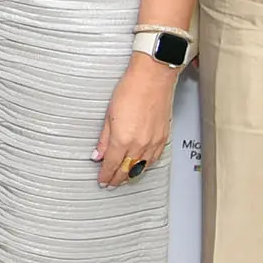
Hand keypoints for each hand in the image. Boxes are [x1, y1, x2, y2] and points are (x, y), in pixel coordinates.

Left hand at [93, 56, 175, 188]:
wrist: (153, 78)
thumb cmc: (131, 90)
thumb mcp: (109, 115)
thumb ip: (104, 139)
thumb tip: (98, 153)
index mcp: (122, 139)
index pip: (112, 165)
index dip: (106, 175)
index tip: (102, 180)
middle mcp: (139, 144)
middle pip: (126, 170)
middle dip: (117, 179)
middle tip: (111, 183)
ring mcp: (153, 142)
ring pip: (141, 167)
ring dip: (131, 174)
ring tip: (124, 178)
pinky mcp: (163, 137)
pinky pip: (154, 158)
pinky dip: (146, 165)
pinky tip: (141, 165)